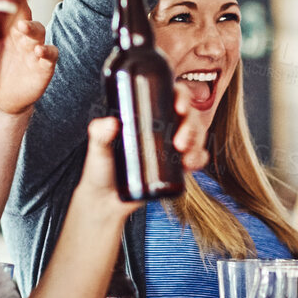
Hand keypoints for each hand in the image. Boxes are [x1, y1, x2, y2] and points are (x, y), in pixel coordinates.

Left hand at [0, 9, 56, 115]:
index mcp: (4, 29)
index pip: (7, 8)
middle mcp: (21, 35)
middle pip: (25, 15)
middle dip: (19, 10)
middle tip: (10, 7)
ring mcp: (33, 49)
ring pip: (40, 31)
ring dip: (33, 28)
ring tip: (24, 29)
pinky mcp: (43, 65)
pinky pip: (51, 54)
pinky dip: (48, 51)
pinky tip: (38, 52)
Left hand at [77, 86, 210, 217]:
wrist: (105, 201)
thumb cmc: (100, 169)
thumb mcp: (98, 148)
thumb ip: (98, 134)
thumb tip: (110, 123)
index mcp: (145, 114)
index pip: (169, 96)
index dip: (181, 96)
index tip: (179, 107)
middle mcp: (161, 127)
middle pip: (187, 116)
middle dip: (191, 125)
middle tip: (180, 142)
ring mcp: (170, 146)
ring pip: (195, 135)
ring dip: (198, 143)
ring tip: (186, 158)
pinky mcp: (176, 166)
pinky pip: (196, 158)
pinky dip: (199, 159)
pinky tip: (192, 164)